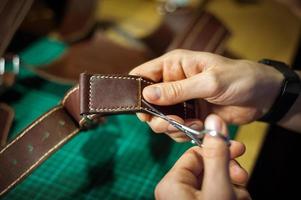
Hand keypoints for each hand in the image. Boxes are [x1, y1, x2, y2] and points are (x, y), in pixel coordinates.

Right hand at [130, 50, 282, 140]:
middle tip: (169, 123)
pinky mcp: (189, 115)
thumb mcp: (209, 82)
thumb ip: (177, 89)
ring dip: (170, 126)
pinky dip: (181, 132)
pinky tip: (197, 128)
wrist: (262, 97)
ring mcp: (180, 101)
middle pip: (147, 101)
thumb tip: (146, 94)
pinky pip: (174, 128)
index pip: (142, 74)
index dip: (135, 89)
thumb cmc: (239, 78)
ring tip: (191, 125)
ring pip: (159, 118)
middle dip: (154, 116)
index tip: (140, 108)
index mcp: (174, 65)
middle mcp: (173, 82)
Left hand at [155, 114, 250, 199]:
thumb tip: (214, 121)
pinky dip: (228, 195)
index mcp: (171, 183)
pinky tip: (237, 199)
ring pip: (214, 181)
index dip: (218, 151)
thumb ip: (217, 155)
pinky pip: (214, 192)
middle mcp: (175, 191)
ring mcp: (185, 199)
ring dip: (232, 187)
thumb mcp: (218, 187)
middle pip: (207, 168)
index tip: (237, 149)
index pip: (195, 154)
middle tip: (242, 179)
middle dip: (228, 173)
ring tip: (241, 197)